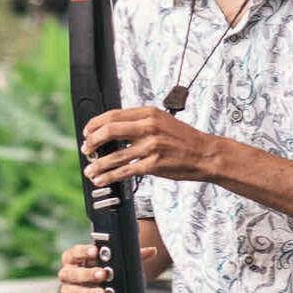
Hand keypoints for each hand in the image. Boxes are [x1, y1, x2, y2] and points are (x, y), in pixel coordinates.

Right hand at [58, 242, 157, 292]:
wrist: (98, 284)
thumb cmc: (104, 267)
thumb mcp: (115, 261)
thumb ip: (132, 255)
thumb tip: (152, 251)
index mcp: (73, 258)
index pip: (74, 252)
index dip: (83, 251)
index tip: (95, 250)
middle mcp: (67, 272)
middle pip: (71, 273)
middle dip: (87, 274)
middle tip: (103, 274)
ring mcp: (68, 289)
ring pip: (71, 291)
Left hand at [81, 107, 215, 187]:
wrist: (206, 154)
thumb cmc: (184, 139)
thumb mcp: (162, 121)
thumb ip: (140, 122)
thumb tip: (112, 129)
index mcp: (149, 113)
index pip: (113, 115)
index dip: (95, 124)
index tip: (87, 132)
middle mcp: (149, 127)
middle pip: (110, 131)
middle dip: (92, 141)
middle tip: (86, 150)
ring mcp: (151, 146)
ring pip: (115, 155)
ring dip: (98, 164)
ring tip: (89, 170)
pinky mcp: (154, 165)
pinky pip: (125, 171)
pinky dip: (110, 176)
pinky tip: (101, 179)